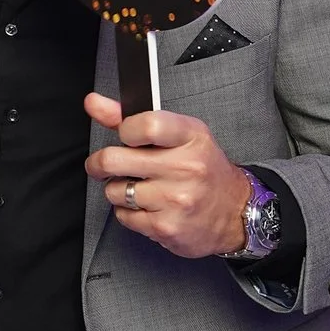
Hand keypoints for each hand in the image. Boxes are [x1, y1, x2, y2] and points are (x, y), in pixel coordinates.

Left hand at [82, 92, 252, 258]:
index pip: (146, 125)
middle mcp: (186, 167)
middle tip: (105, 165)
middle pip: (113, 160)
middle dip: (100, 163)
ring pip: (113, 191)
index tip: (125, 136)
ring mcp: (176, 199)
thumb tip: (94, 103)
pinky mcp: (166, 227)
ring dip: (118, 190)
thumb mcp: (178, 135)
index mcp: (191, 137)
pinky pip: (123, 216)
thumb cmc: (203, 169)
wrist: (235, 212)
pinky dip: (128, 212)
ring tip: (139, 188)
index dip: (125, 130)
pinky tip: (148, 206)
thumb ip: (132, 119)